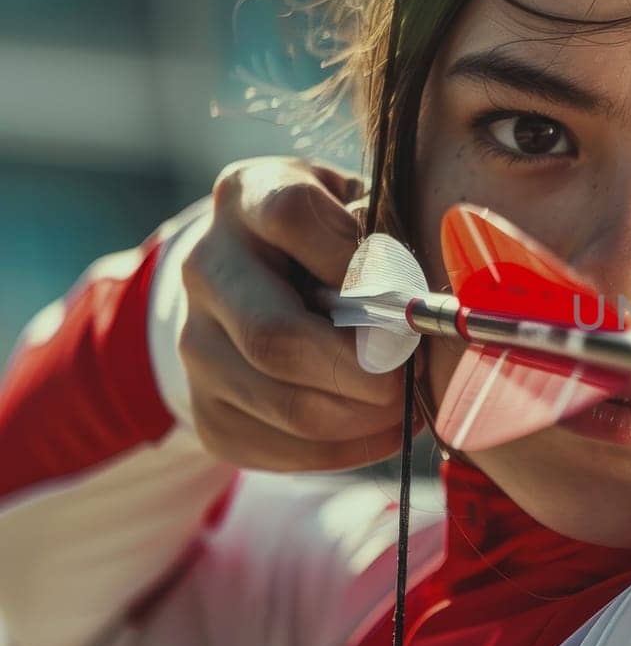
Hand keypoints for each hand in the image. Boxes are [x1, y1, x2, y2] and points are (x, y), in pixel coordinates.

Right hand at [179, 157, 409, 470]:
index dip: (353, 258)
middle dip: (363, 369)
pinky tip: (382, 428)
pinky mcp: (207, 411)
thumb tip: (419, 305)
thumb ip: (389, 236)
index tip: (401, 290)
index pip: (290, 215)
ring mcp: (196, 343)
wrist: (265, 280)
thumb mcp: (364, 206)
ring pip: (285, 404)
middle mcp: (206, 266)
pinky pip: (283, 449)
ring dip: (364, 417)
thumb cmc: (342, 238)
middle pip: (276, 335)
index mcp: (249, 196)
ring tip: (408, 405)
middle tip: (412, 376)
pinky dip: (348, 448)